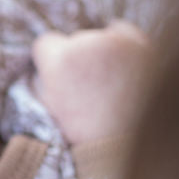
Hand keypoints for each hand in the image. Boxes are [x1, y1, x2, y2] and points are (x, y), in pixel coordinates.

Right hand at [31, 20, 152, 146]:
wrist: (128, 147)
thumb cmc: (85, 134)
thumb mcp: (49, 110)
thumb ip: (39, 83)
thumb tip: (38, 68)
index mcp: (60, 61)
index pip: (45, 43)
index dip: (50, 61)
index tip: (60, 75)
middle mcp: (89, 43)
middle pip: (75, 39)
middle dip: (79, 57)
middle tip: (89, 85)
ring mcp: (118, 43)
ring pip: (100, 36)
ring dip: (101, 52)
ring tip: (109, 81)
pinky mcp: (141, 45)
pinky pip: (124, 32)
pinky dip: (123, 44)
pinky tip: (122, 64)